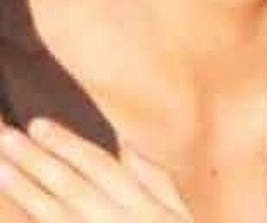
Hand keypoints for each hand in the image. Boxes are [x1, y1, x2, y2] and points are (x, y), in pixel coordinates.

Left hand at [0, 119, 192, 221]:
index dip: (67, 144)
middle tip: (8, 138)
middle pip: (71, 185)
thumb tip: (128, 142)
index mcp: (142, 204)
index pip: (99, 166)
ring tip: (1, 167)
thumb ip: (155, 178)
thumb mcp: (178, 212)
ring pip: (53, 213)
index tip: (38, 124)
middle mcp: (116, 220)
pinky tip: (12, 209)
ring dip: (25, 190)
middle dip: (38, 160)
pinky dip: (33, 221)